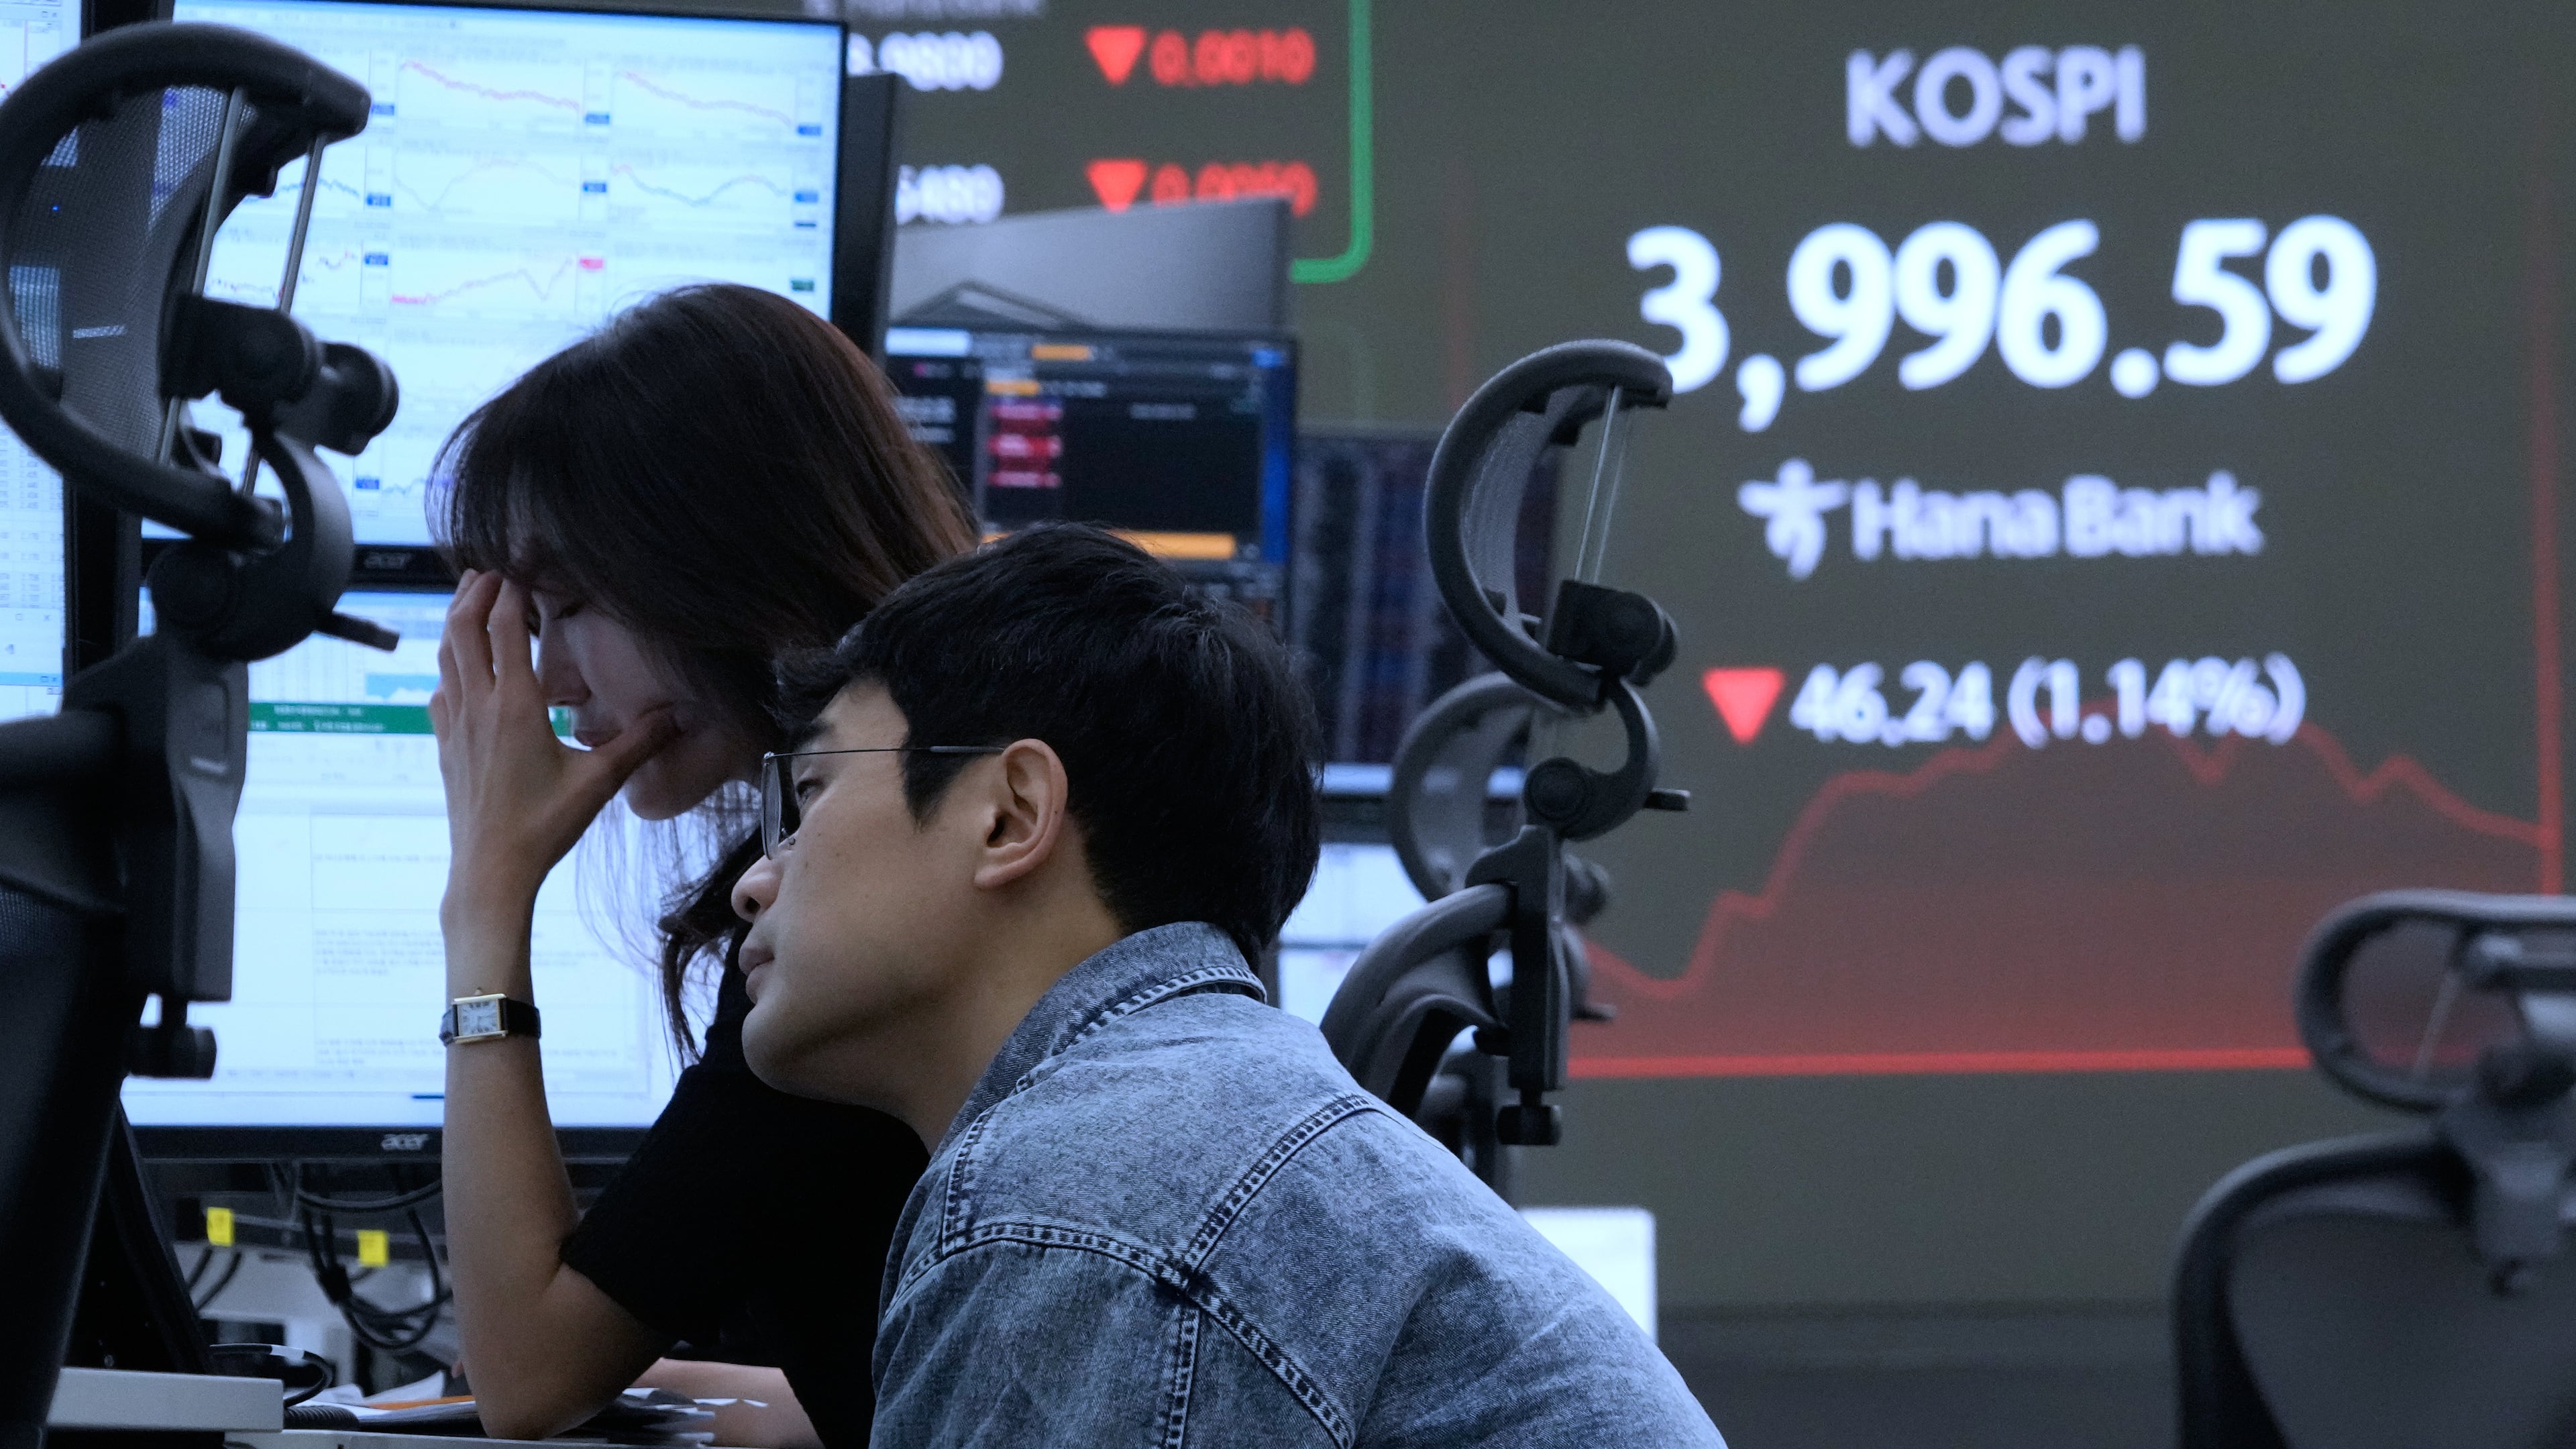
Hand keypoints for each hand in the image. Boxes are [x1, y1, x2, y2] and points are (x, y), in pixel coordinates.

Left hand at [431, 570, 677, 914]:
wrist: (490, 871)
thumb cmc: (544, 827)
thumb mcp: (599, 782)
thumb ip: (639, 743)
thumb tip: (681, 715)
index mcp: (516, 705)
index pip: (506, 628)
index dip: (511, 590)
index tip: (520, 565)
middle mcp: (478, 706)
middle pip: (462, 630)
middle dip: (473, 593)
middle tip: (489, 569)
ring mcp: (456, 726)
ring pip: (445, 657)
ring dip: (455, 623)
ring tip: (468, 600)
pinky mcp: (446, 748)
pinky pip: (440, 692)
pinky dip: (447, 666)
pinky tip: (457, 671)